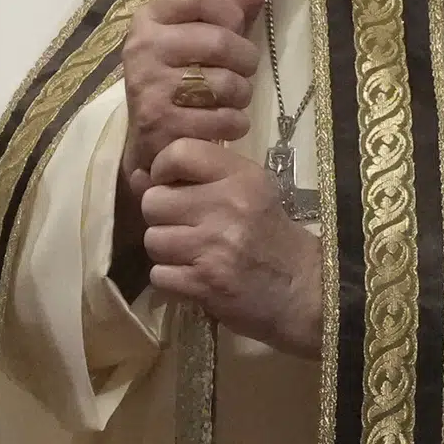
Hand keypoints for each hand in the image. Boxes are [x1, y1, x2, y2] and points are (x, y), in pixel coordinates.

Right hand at [118, 0, 266, 180]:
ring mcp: (149, 86)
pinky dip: (235, 124)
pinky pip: (224, 119)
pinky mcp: (161, 124)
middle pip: (221, 41)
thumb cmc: (180, 78)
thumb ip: (228, 11)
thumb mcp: (199, 38)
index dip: (229, 10)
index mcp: (150, 18)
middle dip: (246, 60)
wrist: (149, 139)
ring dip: (242, 95)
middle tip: (241, 71)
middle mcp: (143, 47)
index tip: (233, 28)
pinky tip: (223, 122)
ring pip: (227, 83)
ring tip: (230, 98)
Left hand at [136, 140, 321, 357]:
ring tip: (194, 255)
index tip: (174, 186)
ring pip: (153, 239)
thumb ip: (193, 179)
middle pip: (154, 201)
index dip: (164, 169)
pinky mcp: (205, 282)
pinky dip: (172, 280)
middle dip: (164, 218)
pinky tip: (196, 278)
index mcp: (242, 177)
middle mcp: (228, 205)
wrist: (305, 292)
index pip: (178, 152)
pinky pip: (159, 274)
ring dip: (167, 252)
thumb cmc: (271, 238)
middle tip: (188, 229)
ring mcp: (215, 245)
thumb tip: (138, 174)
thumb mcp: (244, 195)